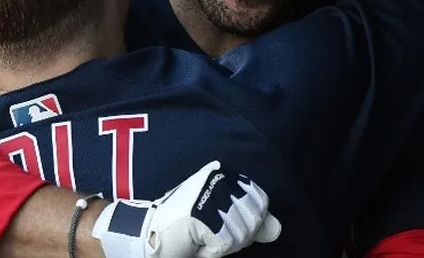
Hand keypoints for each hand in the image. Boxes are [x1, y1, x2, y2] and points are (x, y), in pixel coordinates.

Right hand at [92, 161, 280, 257]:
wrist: (146, 235)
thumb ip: (250, 221)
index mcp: (225, 174)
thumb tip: (277, 228)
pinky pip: (224, 245)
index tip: (220, 225)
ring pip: (240, 235)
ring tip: (198, 236)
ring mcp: (211, 193)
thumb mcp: (222, 221)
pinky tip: (193, 241)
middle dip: (234, 235)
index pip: (260, 202)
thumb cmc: (183, 228)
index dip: (246, 223)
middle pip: (254, 220)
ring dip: (220, 245)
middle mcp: (220, 177)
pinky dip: (210, 252)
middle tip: (207, 232)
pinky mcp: (203, 214)